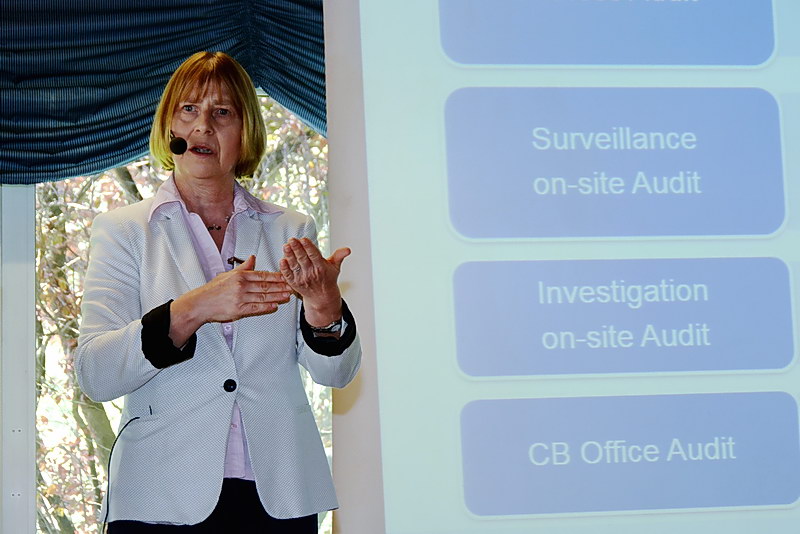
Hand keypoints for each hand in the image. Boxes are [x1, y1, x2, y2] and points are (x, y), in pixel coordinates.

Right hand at [169, 255, 290, 345]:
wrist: (200, 304)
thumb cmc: (213, 290)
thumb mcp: (227, 274)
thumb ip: (243, 267)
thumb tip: (253, 258)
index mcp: (239, 276)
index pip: (262, 275)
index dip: (275, 276)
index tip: (285, 276)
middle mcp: (241, 285)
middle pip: (265, 285)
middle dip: (280, 285)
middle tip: (292, 285)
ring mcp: (240, 297)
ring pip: (263, 296)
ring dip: (277, 296)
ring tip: (287, 295)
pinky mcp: (238, 309)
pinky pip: (256, 307)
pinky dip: (266, 306)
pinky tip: (274, 305)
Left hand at [279, 237, 349, 326]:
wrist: (322, 297)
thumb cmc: (327, 279)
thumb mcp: (335, 267)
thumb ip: (339, 256)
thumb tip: (348, 250)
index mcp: (321, 267)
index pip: (314, 255)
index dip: (308, 247)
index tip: (304, 239)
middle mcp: (311, 273)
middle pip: (303, 259)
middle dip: (297, 248)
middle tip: (292, 239)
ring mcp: (302, 279)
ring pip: (294, 265)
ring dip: (289, 255)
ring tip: (286, 246)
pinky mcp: (294, 283)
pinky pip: (288, 275)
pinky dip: (284, 268)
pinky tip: (282, 260)